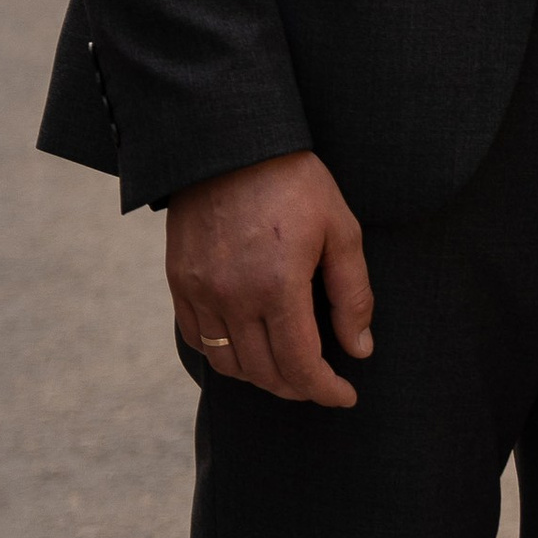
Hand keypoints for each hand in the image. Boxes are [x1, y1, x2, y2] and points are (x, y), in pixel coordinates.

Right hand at [166, 151, 372, 407]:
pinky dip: (222, 355)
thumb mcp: (340, 228)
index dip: (326, 390)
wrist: (229, 141)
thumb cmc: (294, 181)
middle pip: (265, 372)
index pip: (301, 365)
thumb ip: (352, 294)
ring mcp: (200, 291)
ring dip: (260, 377)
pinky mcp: (179, 281)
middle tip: (320, 382)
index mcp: (278, 285)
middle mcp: (234, 296)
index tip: (345, 396)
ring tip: (286, 368)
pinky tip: (246, 347)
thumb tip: (359, 350)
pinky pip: (197, 339)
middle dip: (298, 387)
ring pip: (229, 364)